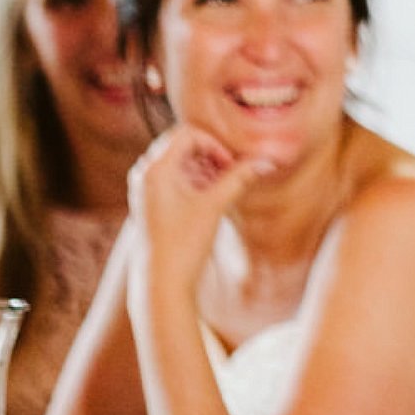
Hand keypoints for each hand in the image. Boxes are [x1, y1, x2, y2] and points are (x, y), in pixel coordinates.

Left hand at [127, 125, 269, 291]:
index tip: (230, 165)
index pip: (188, 134)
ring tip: (224, 187)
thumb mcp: (216, 205)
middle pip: (183, 145)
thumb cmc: (184, 242)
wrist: (163, 280)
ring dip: (206, 168)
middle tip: (230, 172)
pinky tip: (212, 198)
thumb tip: (268, 160)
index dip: (214, 144)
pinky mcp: (153, 203)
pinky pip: (176, 179)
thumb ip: (241, 177)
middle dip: (211, 154)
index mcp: (156, 169)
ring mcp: (148, 189)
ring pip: (181, 162)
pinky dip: (197, 181)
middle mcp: (147, 175)